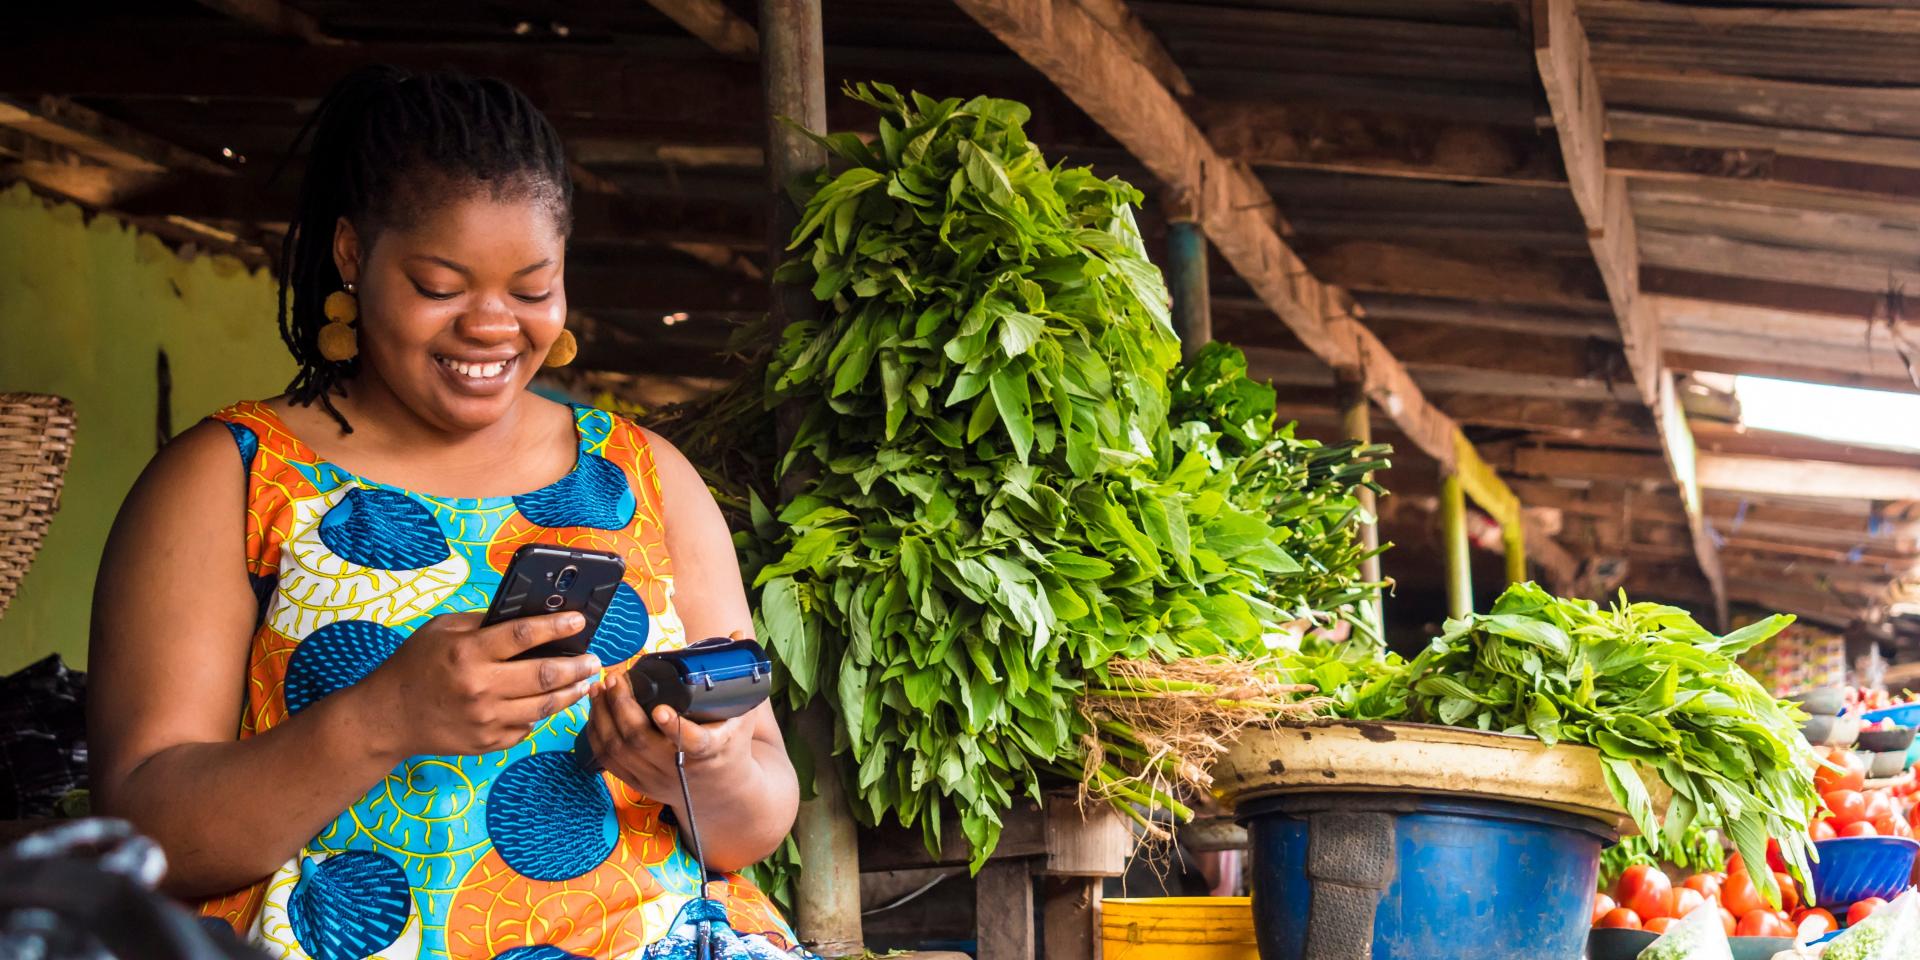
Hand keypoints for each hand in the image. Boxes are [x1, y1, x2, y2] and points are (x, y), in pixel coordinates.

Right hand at [362, 611, 601, 758]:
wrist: (388, 717)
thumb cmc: (415, 665)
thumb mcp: (442, 630)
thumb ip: (483, 622)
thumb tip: (528, 615)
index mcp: (468, 652)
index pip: (524, 635)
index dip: (557, 627)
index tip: (581, 621)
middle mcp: (479, 687)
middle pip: (543, 676)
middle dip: (577, 666)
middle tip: (595, 659)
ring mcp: (485, 719)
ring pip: (543, 707)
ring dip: (571, 693)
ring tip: (587, 681)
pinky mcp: (487, 743)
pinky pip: (526, 728)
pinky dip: (541, 715)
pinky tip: (552, 704)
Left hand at [584, 668, 754, 802]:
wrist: (721, 790)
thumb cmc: (731, 744)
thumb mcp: (742, 714)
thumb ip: (738, 675)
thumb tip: (737, 633)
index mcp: (712, 751)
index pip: (694, 743)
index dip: (675, 728)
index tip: (660, 709)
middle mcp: (679, 769)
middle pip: (641, 741)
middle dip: (622, 707)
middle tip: (616, 679)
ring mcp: (655, 778)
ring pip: (619, 750)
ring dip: (603, 716)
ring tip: (600, 688)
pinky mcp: (639, 783)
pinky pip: (608, 761)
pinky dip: (597, 734)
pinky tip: (596, 710)